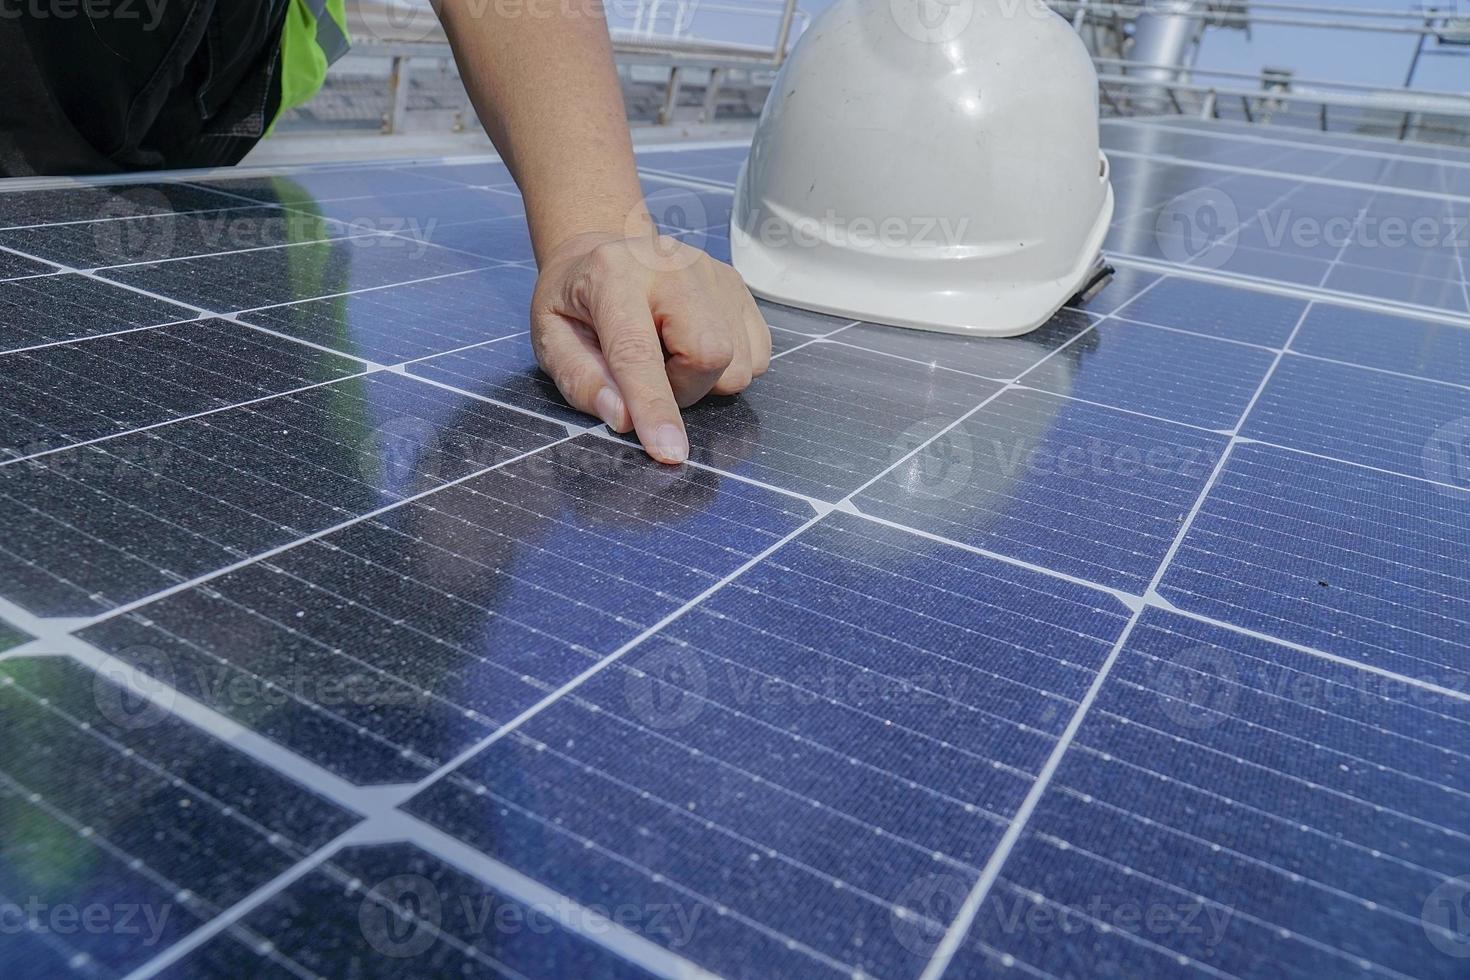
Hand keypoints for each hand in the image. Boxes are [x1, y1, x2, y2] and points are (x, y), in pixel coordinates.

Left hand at [530, 230, 771, 463]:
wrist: (601, 247)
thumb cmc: (574, 301)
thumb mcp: (550, 339)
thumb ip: (582, 380)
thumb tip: (625, 419)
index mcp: (613, 276)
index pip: (639, 352)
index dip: (654, 406)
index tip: (669, 451)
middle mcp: (672, 266)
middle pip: (709, 355)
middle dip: (684, 392)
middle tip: (650, 381)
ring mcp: (713, 273)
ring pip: (738, 364)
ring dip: (704, 383)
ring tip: (669, 360)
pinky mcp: (737, 286)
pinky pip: (756, 354)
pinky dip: (727, 370)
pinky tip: (692, 348)